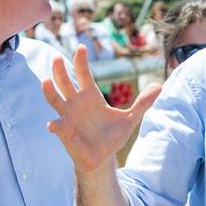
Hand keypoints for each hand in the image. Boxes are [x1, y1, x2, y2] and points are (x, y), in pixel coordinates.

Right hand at [42, 46, 160, 174]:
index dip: (81, 61)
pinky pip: (58, 127)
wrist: (103, 157)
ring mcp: (68, 117)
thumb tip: (160, 86)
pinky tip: (53, 125)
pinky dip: (55, 125)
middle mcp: (76, 103)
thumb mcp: (130, 119)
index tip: (81, 48)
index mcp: (90, 96)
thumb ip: (143, 103)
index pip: (83, 75)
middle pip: (65, 83)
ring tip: (45, 82)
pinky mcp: (66, 133)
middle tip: (56, 58)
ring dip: (49, 92)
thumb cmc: (112, 136)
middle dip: (60, 71)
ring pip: (55, 100)